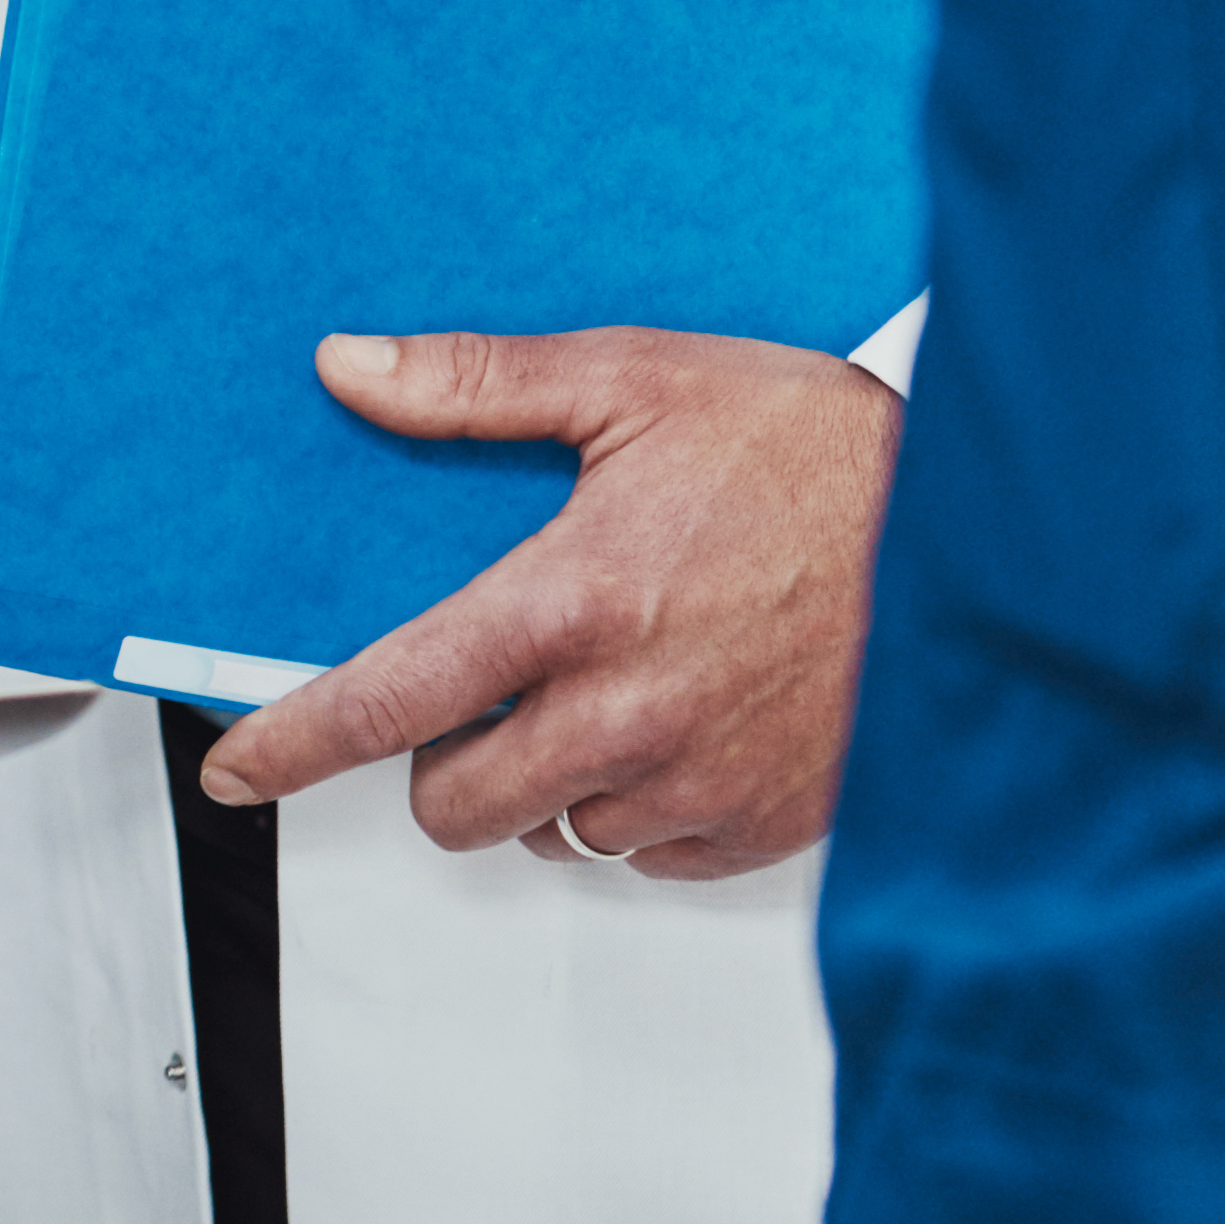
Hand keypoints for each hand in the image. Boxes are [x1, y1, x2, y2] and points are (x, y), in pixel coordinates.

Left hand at [190, 327, 897, 877]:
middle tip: (483, 695)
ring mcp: (705, 780)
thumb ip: (477, 385)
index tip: (237, 769)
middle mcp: (631, 712)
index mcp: (575, 603)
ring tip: (605, 691)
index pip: (390, 700)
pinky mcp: (773, 823)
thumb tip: (350, 369)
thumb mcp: (636, 380)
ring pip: (557, 834)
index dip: (294, 743)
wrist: (986, 518)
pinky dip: (641, 807)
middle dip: (442, 763)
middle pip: (457, 803)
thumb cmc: (818, 444)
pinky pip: (654, 854)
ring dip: (549, 784)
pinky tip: (679, 725)